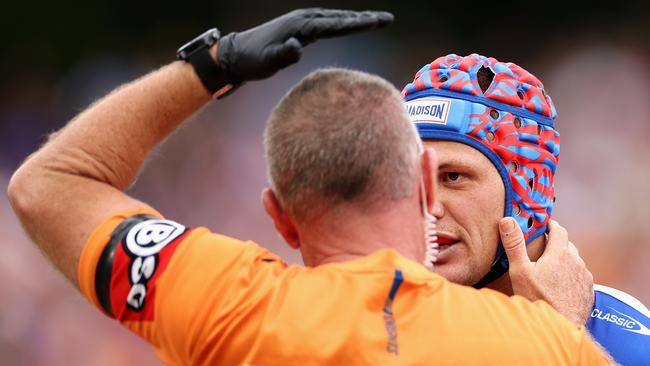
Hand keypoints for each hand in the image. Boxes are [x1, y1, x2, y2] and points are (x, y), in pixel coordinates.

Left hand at [217, 8, 392, 82]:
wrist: (236, 54)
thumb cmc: (252, 60)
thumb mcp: (267, 61)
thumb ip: (283, 54)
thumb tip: (297, 48)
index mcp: (301, 25)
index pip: (335, 25)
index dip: (357, 24)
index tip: (377, 23)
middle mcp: (304, 19)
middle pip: (340, 18)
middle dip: (365, 19)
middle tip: (388, 19)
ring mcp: (302, 22)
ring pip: (335, 19)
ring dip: (356, 19)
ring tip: (377, 21)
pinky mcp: (300, 29)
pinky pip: (327, 24)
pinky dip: (342, 23)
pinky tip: (350, 25)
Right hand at [499, 218, 593, 324]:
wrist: (559, 326)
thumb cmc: (537, 298)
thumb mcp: (520, 271)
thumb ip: (514, 244)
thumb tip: (507, 220)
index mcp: (560, 253)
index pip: (559, 230)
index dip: (551, 225)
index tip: (544, 225)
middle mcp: (576, 262)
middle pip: (567, 245)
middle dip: (556, 244)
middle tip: (543, 249)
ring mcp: (585, 277)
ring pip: (575, 262)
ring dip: (565, 261)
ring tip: (551, 270)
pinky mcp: (589, 291)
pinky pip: (581, 277)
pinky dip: (572, 276)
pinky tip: (561, 286)